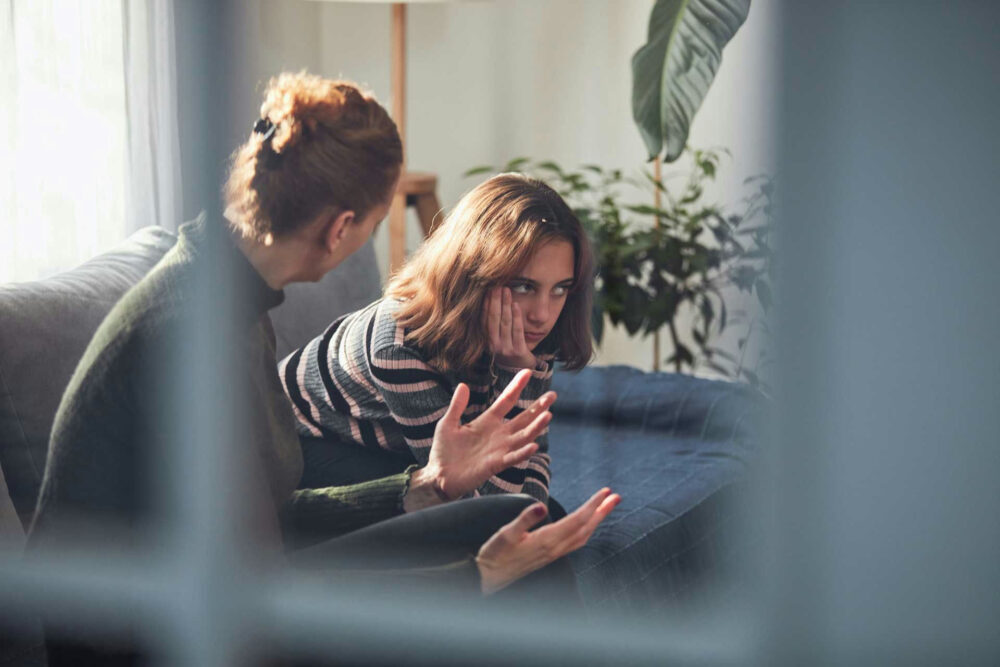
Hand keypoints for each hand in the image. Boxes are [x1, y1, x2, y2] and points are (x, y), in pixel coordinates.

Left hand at [408, 369, 555, 508]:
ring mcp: (499, 449)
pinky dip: (524, 452)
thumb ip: (457, 406)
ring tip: (549, 415)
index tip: (527, 371)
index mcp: (487, 421)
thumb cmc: (443, 451)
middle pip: (523, 418)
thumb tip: (463, 385)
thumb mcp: (448, 423)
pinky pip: (513, 457)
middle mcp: (498, 434)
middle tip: (553, 395)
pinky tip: (534, 445)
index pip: (507, 400)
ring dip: (536, 427)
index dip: (516, 386)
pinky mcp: (496, 464)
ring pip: (523, 436)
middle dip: (538, 407)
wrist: (439, 476)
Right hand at [476, 488, 621, 594]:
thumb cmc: (495, 554)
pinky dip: (586, 529)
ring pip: (583, 535)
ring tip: (606, 507)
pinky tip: (586, 525)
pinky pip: (576, 542)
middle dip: (602, 511)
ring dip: (597, 520)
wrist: (489, 577)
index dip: (593, 505)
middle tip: (616, 497)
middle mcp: (555, 548)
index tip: (605, 492)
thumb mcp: (505, 534)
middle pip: (586, 527)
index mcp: (547, 540)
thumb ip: (524, 519)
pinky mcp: (550, 556)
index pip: (577, 520)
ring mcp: (554, 553)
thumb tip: (540, 506)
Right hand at [485, 287, 536, 368]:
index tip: (488, 289)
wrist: (521, 369)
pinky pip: (517, 331)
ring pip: (505, 323)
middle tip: (497, 285)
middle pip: (494, 319)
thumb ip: (493, 323)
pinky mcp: (518, 351)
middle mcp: (494, 346)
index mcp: (486, 341)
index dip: (486, 303)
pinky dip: (517, 317)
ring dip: (506, 305)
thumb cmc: (508, 348)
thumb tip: (490, 298)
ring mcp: (506, 349)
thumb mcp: (497, 337)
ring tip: (507, 291)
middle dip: (495, 300)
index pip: (484, 319)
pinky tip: (516, 305)